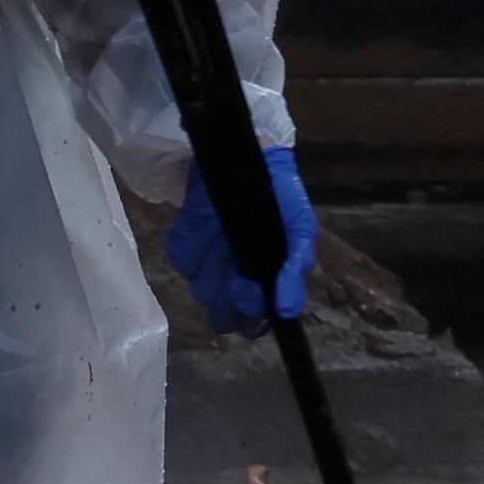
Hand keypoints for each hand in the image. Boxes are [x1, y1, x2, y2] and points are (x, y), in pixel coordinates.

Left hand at [167, 144, 318, 332]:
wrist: (246, 160)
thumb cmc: (281, 198)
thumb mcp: (301, 230)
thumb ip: (296, 270)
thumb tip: (288, 310)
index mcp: (264, 286)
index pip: (250, 323)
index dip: (248, 314)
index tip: (250, 290)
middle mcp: (232, 283)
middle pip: (221, 314)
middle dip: (229, 292)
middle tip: (238, 265)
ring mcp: (205, 265)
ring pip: (201, 286)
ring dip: (214, 261)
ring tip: (228, 231)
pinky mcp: (183, 244)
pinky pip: (182, 254)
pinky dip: (195, 237)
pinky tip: (209, 219)